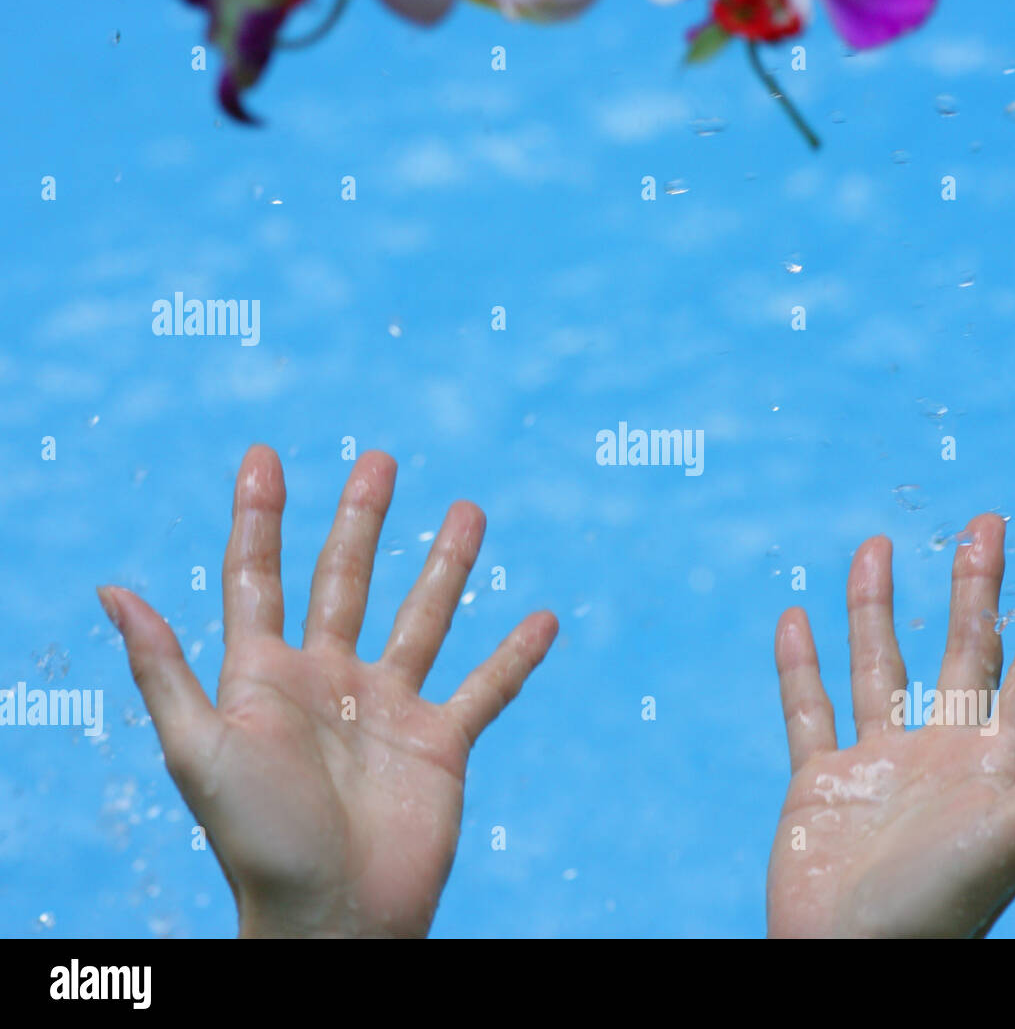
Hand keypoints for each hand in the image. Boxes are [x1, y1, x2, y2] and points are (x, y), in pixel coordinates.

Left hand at [97, 445, 557, 937]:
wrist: (335, 919)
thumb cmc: (257, 842)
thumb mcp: (200, 749)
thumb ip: (164, 669)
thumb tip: (111, 588)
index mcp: (265, 678)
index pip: (258, 578)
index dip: (258, 517)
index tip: (264, 455)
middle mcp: (328, 681)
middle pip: (344, 581)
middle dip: (361, 519)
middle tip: (380, 460)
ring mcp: (388, 709)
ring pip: (423, 618)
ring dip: (446, 566)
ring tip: (469, 510)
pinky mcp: (441, 742)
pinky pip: (486, 687)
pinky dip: (516, 655)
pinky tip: (543, 618)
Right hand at [766, 514, 1014, 937]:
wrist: (847, 964)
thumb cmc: (941, 910)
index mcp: (997, 763)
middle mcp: (943, 754)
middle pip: (965, 653)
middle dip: (976, 587)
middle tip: (985, 521)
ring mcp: (879, 766)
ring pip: (880, 667)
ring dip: (877, 608)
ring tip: (876, 545)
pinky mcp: (819, 782)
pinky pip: (808, 710)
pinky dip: (798, 666)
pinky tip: (795, 618)